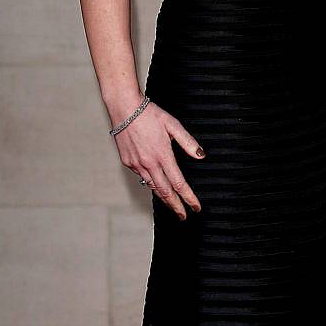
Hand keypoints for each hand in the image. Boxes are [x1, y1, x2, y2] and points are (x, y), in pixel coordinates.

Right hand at [114, 100, 203, 218]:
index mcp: (163, 155)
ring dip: (163, 198)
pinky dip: (150, 183)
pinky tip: (156, 184)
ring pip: (152, 187)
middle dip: (175, 206)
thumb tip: (200, 156)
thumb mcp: (173, 125)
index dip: (188, 198)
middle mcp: (149, 164)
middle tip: (183, 216)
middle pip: (165, 192)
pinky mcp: (128, 162)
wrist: (124, 109)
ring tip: (172, 205)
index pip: (179, 183)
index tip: (196, 207)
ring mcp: (136, 164)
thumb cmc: (150, 114)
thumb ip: (188, 142)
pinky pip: (142, 177)